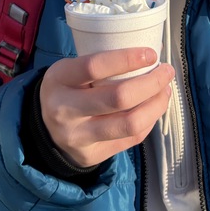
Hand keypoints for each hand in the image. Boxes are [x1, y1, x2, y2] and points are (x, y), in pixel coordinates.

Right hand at [39, 48, 173, 167]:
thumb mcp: (68, 70)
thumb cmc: (65, 90)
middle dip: (151, 83)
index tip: (151, 54)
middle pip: (119, 98)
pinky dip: (149, 121)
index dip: (127, 59)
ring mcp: (78, 137)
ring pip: (130, 123)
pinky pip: (130, 139)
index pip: (94, 67)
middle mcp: (65, 111)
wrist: (42, 130)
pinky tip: (153, 108)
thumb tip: (146, 58)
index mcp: (59, 80)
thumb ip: (98, 66)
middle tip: (166, 72)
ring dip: (156, 105)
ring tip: (165, 91)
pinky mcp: (92, 156)